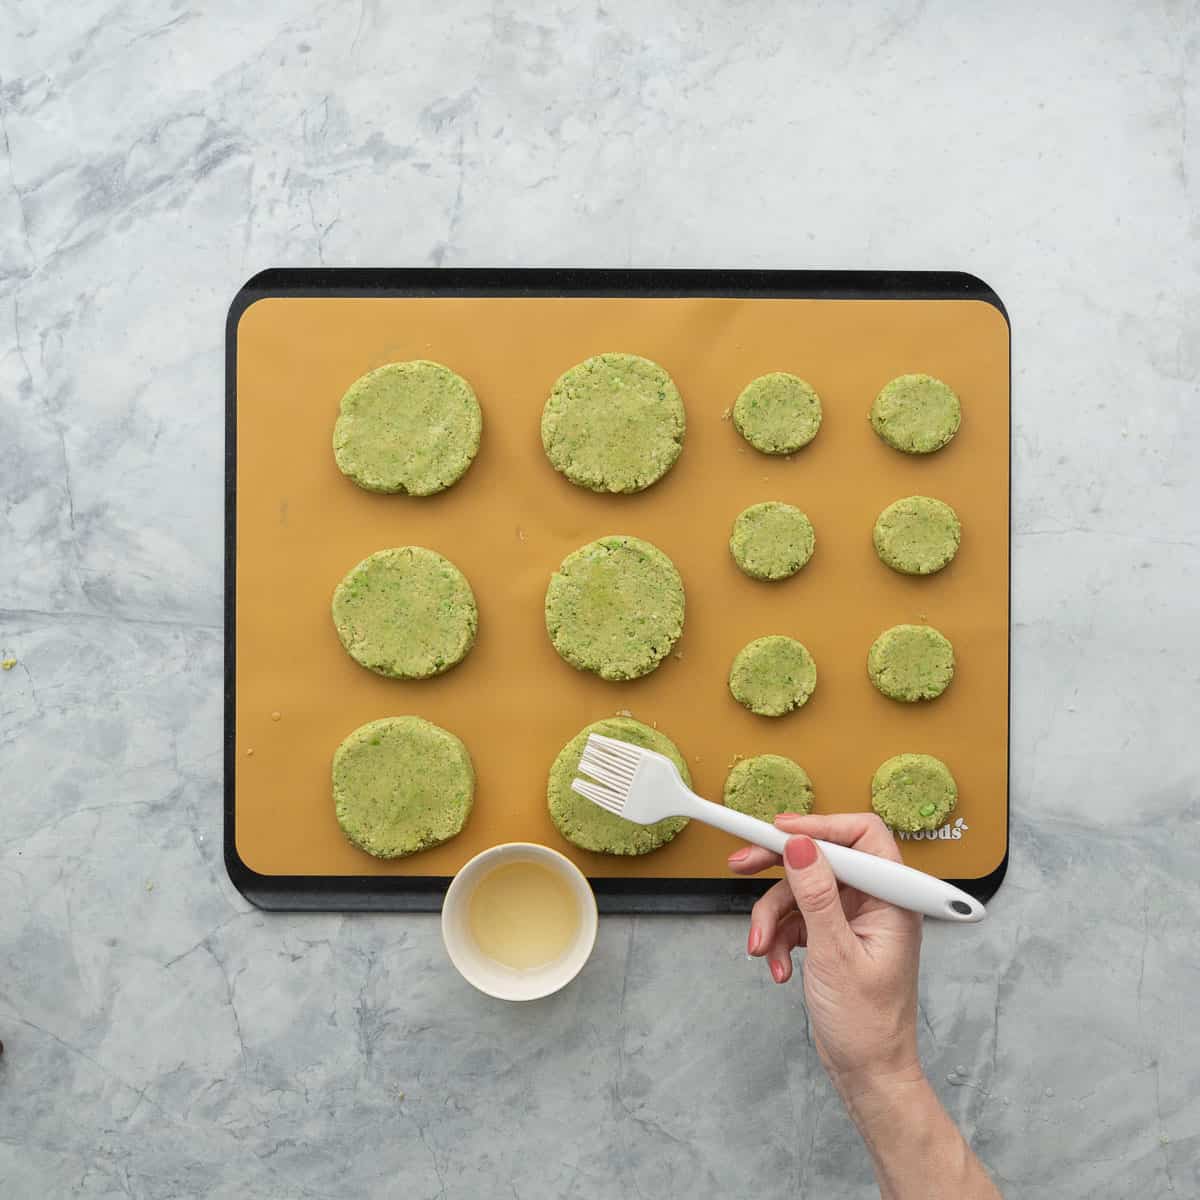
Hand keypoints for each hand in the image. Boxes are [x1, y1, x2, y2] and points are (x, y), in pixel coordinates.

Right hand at [729, 812, 922, 1096]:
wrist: (868, 1074)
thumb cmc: (868, 1025)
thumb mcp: (835, 954)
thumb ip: (817, 895)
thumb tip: (801, 847)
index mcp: (892, 899)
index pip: (860, 836)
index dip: (819, 826)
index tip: (779, 831)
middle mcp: (875, 902)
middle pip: (822, 859)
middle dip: (780, 867)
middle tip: (740, 864)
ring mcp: (853, 918)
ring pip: (801, 892)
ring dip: (773, 918)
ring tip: (762, 948)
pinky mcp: (834, 934)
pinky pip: (797, 918)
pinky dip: (781, 938)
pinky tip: (778, 966)